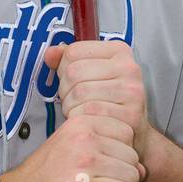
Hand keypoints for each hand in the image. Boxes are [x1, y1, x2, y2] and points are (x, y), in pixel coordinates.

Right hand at [0, 113, 145, 181]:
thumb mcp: (69, 153)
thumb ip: (101, 152)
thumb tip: (142, 168)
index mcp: (80, 124)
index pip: (126, 132)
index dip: (124, 154)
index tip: (111, 170)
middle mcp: (84, 138)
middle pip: (132, 156)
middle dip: (127, 177)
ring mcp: (84, 163)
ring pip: (131, 176)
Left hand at [43, 39, 150, 160]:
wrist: (132, 130)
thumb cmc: (109, 100)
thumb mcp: (91, 72)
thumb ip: (69, 59)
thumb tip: (51, 54)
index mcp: (119, 51)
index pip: (74, 51)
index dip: (63, 67)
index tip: (72, 78)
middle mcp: (129, 68)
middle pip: (74, 72)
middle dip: (65, 88)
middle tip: (72, 98)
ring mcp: (131, 91)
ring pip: (79, 93)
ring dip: (70, 105)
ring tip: (79, 109)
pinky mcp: (130, 114)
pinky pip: (89, 113)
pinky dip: (79, 118)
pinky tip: (86, 120)